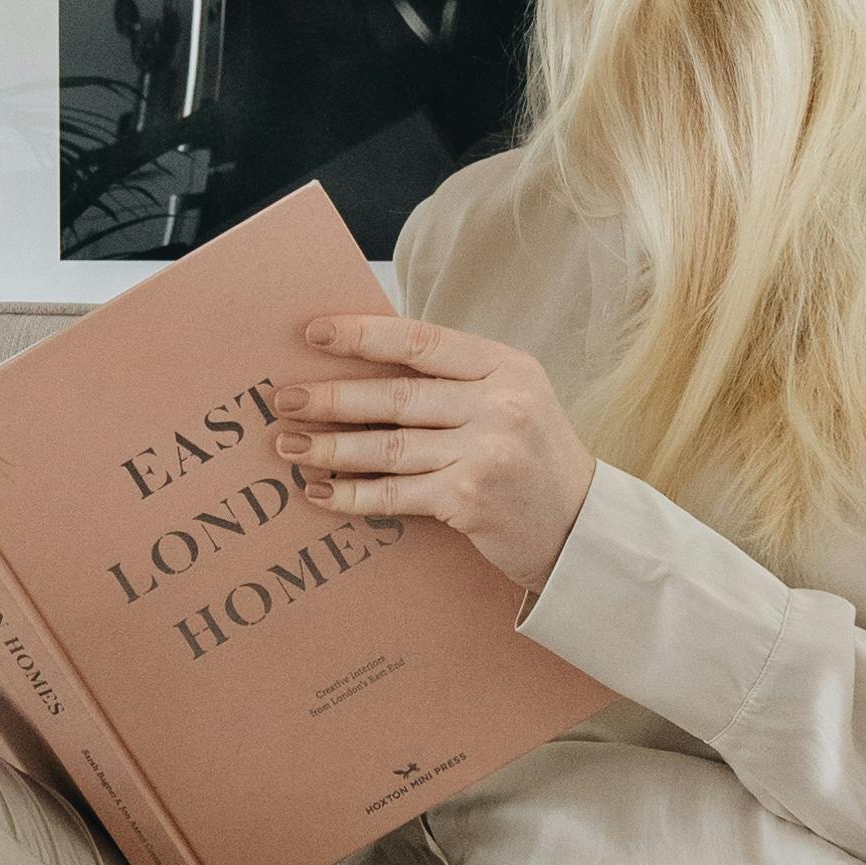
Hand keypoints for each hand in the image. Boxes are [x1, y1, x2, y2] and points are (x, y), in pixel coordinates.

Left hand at [294, 314, 595, 593]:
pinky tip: (320, 492)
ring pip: (389, 445)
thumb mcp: (509, 401)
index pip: (421, 340)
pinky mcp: (471, 499)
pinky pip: (396, 494)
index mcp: (505, 366)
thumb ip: (454, 383)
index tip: (314, 334)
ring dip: (330, 447)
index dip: (363, 334)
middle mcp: (500, 403)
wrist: (582, 530)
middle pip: (397, 394)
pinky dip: (352, 494)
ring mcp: (487, 452)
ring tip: (289, 444)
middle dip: (332, 396)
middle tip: (283, 398)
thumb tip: (365, 368)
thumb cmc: (534, 461)